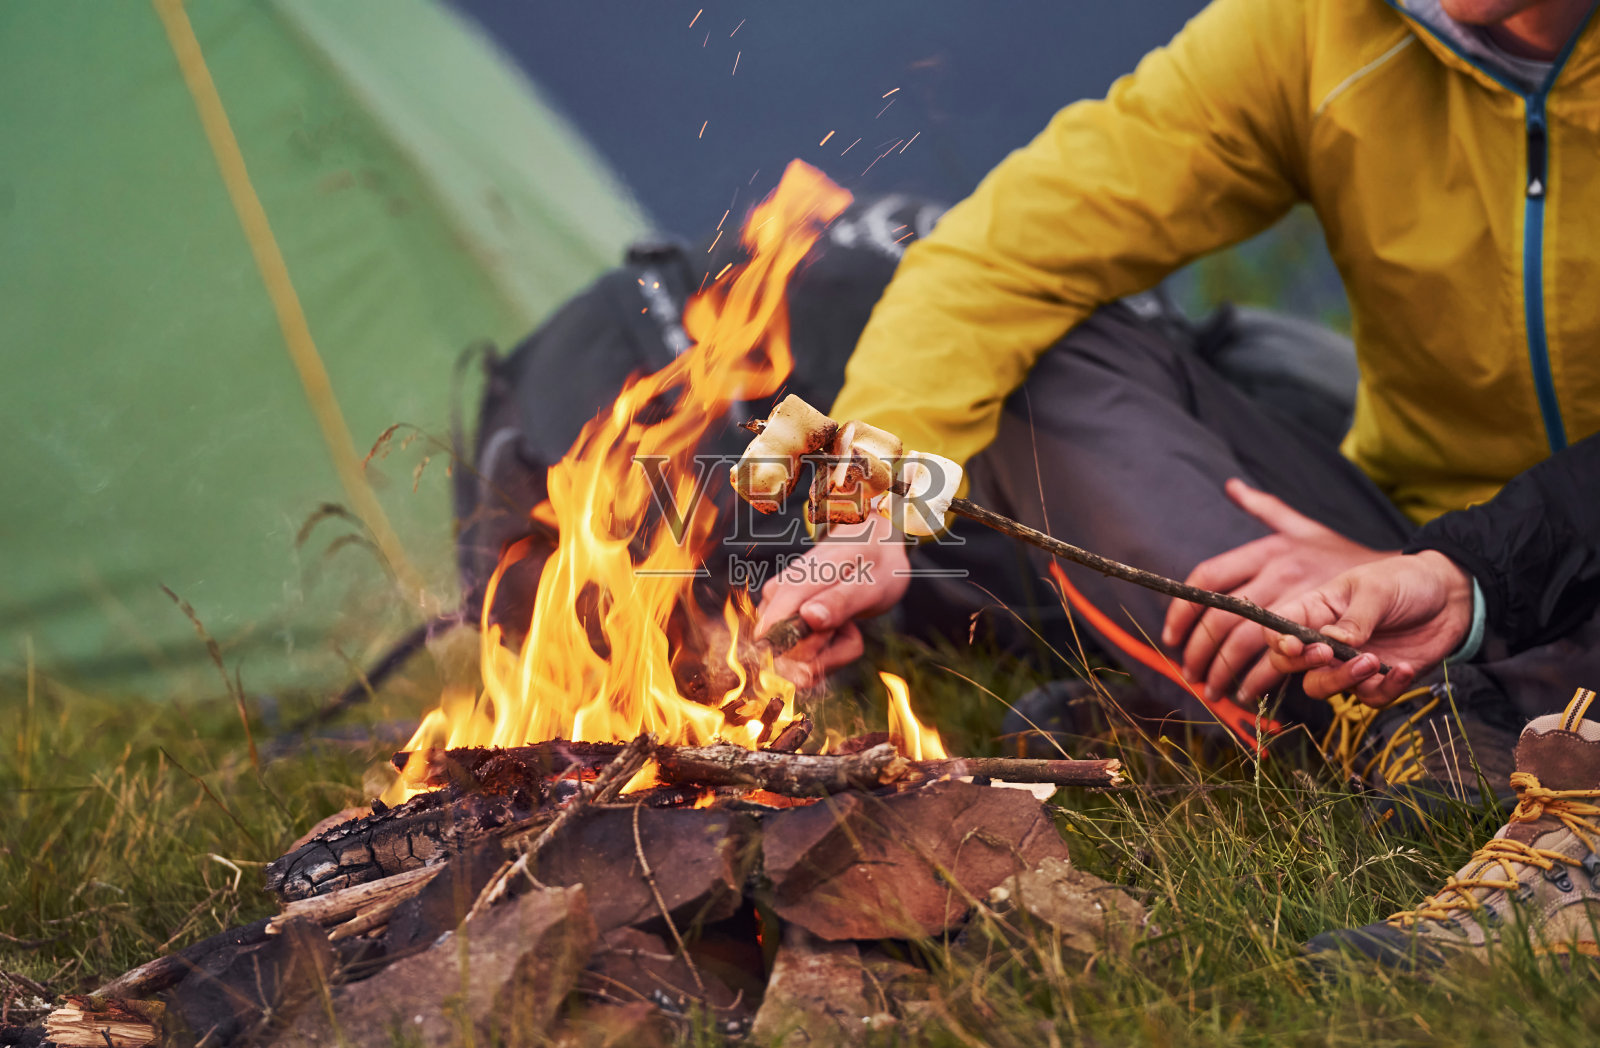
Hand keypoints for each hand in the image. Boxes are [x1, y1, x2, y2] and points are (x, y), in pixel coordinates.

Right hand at [755, 513, 909, 687]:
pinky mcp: (781, 625)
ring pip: (795, 663)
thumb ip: (840, 601)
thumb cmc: (873, 565)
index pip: (776, 627)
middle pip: (788, 655)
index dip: (805, 649)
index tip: (835, 634)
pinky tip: (839, 631)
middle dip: (828, 652)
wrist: (870, 549)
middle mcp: (777, 596)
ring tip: (846, 624)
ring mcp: (776, 611)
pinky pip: (801, 661)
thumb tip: (808, 617)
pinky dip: (828, 654)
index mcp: (797, 580)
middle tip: (849, 623)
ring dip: (830, 654)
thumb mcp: (869, 583)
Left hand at [1161, 479, 1393, 704]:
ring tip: (1215, 689)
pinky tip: (1250, 692)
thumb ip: (1267, 510)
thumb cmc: (1353, 558)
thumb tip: (1232, 487)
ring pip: (1248, 642)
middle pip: (1223, 618)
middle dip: (1201, 652)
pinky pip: (1284, 660)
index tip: (1172, 638)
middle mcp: (1283, 574)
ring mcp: (1304, 603)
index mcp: (1270, 552)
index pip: (1208, 578)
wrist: (1421, 579)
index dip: (1183, 611)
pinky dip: (1261, 680)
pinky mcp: (1328, 632)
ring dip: (1226, 671)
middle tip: (1191, 674)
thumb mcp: (1307, 529)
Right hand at [1262, 550, 1473, 703]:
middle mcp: (1324, 640)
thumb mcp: (1377, 589)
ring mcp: (1348, 663)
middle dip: (1304, 665)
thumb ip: (1354, 618)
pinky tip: (1405, 669)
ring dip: (1343, 680)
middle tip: (1328, 654)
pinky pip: (1370, 698)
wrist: (1451, 597)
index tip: (1295, 645)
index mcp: (1315, 610)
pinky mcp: (1377, 680)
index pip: (1278, 629)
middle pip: (1290, 665)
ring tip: (1374, 661)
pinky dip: (1387, 689)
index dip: (1277, 641)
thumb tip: (1331, 642)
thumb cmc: (1406, 581)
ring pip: (1323, 688)